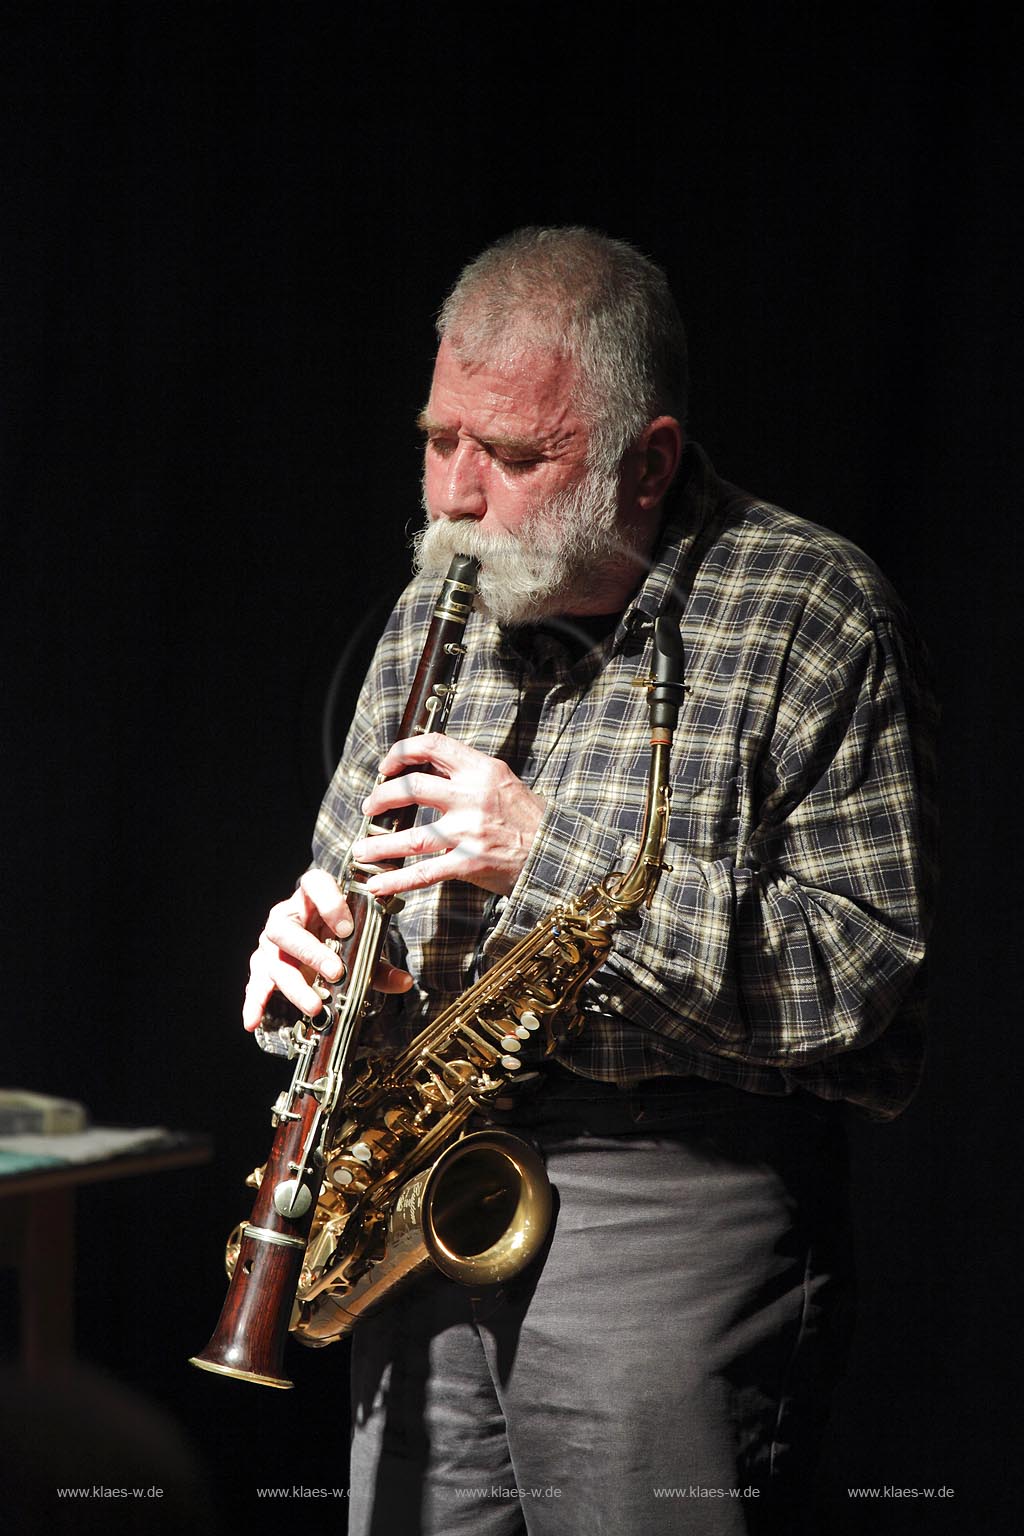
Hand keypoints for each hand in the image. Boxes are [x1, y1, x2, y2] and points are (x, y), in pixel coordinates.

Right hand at [242, 866, 411, 1030]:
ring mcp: (271, 944)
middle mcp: (287, 917)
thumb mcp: (362, 947)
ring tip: (315, 1005)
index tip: (347, 927)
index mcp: (312, 899)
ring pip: (273, 960)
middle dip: (310, 951)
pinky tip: (252, 1021)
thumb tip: (404, 981)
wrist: (320, 940)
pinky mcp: (263, 967)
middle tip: (335, 972)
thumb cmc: (340, 938)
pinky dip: (254, 1003)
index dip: (328, 901)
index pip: (313, 884)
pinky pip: (255, 984)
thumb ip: (380, 964)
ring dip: (294, 985)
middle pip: (285, 929)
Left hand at [349, 733, 544, 899]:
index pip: (432, 747)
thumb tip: (424, 770)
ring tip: (361, 849)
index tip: (387, 766)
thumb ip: (465, 774)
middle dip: (382, 797)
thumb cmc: (528, 817)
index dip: (402, 752)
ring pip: (410, 837)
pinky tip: (378, 883)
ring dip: (379, 844)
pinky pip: (424, 873)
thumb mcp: (501, 782)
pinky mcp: (469, 863)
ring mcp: (469, 832)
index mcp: (481, 770)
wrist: (555, 852)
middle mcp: (472, 798)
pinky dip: (397, 880)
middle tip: (369, 806)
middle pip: (412, 789)